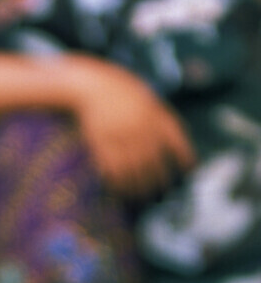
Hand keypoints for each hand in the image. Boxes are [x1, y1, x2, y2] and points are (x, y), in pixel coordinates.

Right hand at [70, 59, 194, 197]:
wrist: (93, 86)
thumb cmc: (121, 91)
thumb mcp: (147, 98)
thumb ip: (159, 118)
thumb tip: (169, 143)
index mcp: (156, 116)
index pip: (177, 141)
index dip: (185, 157)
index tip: (189, 168)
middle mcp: (142, 129)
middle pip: (155, 163)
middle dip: (158, 181)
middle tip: (159, 192)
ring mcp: (122, 138)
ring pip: (134, 171)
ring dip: (137, 188)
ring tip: (139, 196)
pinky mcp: (104, 144)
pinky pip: (113, 170)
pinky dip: (117, 183)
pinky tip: (119, 189)